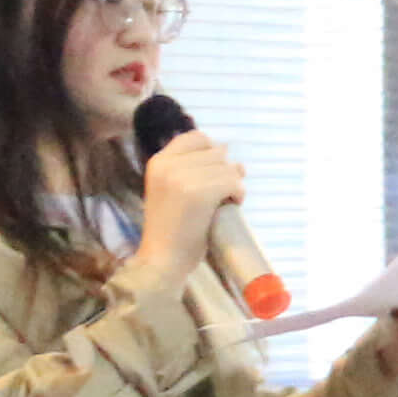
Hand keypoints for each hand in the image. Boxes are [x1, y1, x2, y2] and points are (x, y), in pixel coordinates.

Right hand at [130, 131, 244, 272]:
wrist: (162, 259)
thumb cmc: (172, 229)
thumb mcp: (173, 191)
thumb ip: (195, 171)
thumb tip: (236, 161)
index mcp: (158, 162)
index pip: (196, 137)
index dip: (212, 152)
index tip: (214, 172)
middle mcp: (168, 165)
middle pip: (216, 152)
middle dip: (226, 171)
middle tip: (222, 193)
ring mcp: (182, 177)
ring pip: (227, 166)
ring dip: (234, 183)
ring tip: (224, 201)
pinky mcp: (199, 192)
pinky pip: (233, 181)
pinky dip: (239, 193)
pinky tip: (231, 205)